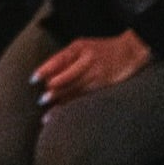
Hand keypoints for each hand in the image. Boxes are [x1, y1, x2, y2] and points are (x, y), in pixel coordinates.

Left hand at [33, 30, 152, 107]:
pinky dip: (75, 107)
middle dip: (54, 91)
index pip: (58, 59)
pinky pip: (87, 98)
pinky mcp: (106, 85)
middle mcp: (87, 60)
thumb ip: (64, 60)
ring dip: (62, 102)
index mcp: (78, 48)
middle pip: (67, 78)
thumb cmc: (99, 50)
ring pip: (77, 90)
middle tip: (41, 100)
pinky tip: (66, 116)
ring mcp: (98, 73)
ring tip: (48, 115)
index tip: (33, 80)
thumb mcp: (80, 48)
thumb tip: (44, 77)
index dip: (45, 70)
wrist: (130, 52)